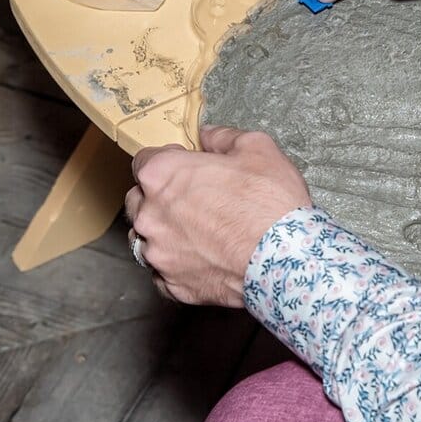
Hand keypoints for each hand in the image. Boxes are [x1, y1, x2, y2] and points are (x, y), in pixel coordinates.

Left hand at [123, 127, 309, 305]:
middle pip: (138, 200)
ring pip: (146, 239)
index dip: (167, 160)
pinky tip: (202, 258)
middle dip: (157, 196)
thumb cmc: (268, 201)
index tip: (186, 165)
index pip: (143, 161)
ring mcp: (158, 255)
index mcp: (162, 175)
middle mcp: (150, 215)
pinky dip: (177, 264)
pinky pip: (163, 272)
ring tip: (198, 231)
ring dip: (164, 232)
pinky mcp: (172, 286)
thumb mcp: (255, 147)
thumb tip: (208, 135)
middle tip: (192, 197)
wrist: (283, 259)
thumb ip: (223, 136)